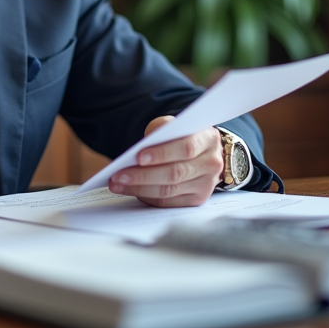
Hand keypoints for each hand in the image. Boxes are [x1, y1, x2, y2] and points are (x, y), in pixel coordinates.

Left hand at [107, 116, 222, 207]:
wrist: (204, 153)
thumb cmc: (183, 136)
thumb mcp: (175, 125)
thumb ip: (161, 129)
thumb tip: (142, 146)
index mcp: (208, 139)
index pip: (185, 148)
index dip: (161, 153)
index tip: (138, 157)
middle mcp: (211, 164)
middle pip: (175, 173)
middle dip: (143, 175)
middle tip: (118, 175)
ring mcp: (206, 185)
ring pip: (169, 190)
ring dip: (139, 188)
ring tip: (117, 184)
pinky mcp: (196, 200)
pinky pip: (168, 202)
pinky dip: (147, 197)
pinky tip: (132, 191)